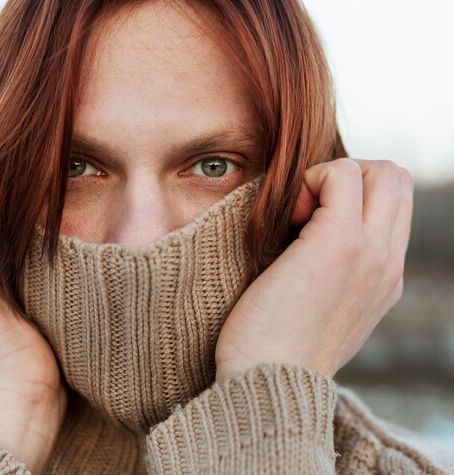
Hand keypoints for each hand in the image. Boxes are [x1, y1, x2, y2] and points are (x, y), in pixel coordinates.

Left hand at [215, 158, 412, 380]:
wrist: (265, 381)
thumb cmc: (274, 347)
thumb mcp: (321, 312)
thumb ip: (334, 277)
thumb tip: (308, 239)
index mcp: (384, 278)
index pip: (395, 205)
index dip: (354, 195)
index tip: (308, 222)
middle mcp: (388, 262)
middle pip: (398, 179)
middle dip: (350, 176)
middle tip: (307, 209)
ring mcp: (370, 252)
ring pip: (382, 170)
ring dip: (333, 177)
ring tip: (298, 216)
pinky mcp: (339, 242)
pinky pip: (340, 175)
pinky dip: (311, 180)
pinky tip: (287, 217)